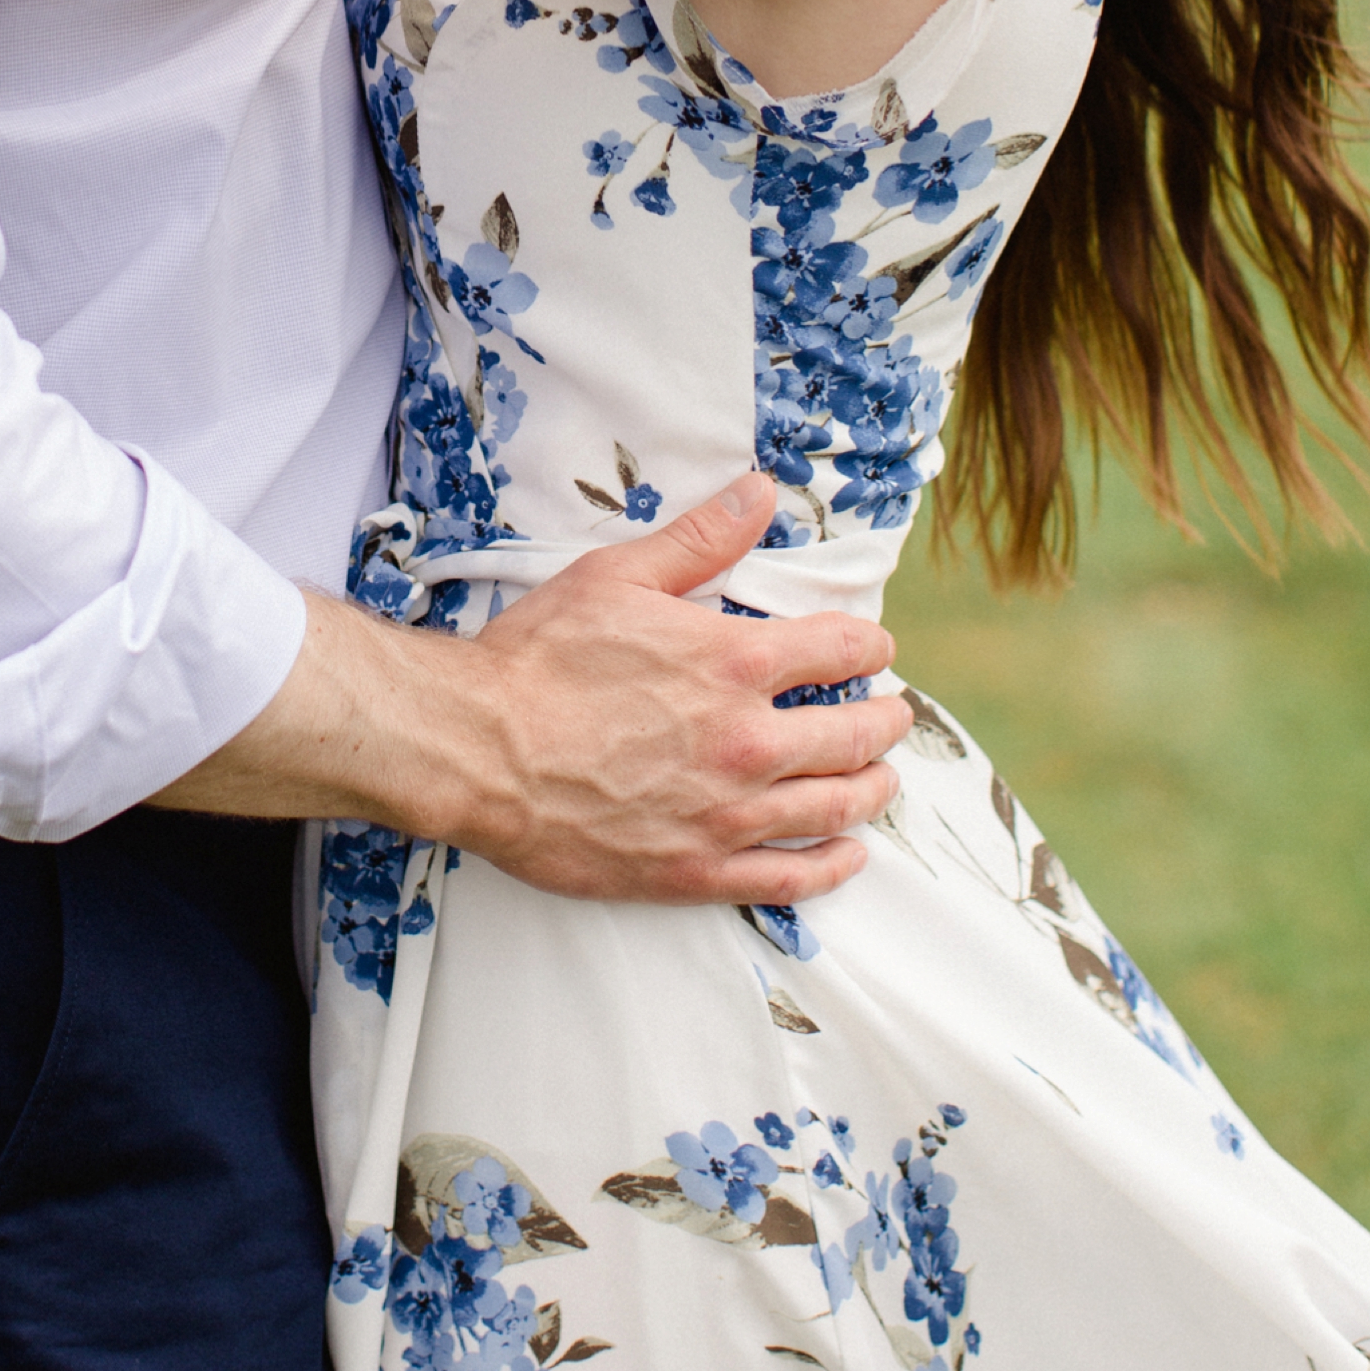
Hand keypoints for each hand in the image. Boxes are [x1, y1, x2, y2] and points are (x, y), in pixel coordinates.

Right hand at [162, 472, 907, 906]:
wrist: (477, 751)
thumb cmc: (539, 659)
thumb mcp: (617, 576)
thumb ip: (699, 538)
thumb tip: (760, 492)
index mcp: (736, 662)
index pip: (840, 649)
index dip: (868, 645)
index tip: (874, 648)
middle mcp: (748, 741)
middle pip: (854, 734)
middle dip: (883, 720)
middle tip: (892, 714)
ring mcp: (727, 814)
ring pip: (834, 807)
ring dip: (870, 790)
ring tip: (880, 781)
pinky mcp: (696, 870)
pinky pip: (789, 878)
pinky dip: (830, 866)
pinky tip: (845, 855)